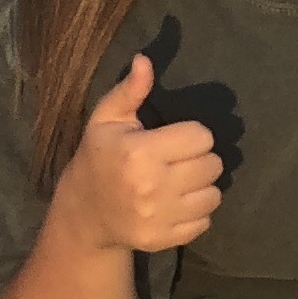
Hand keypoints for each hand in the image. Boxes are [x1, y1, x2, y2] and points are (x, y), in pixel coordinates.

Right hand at [52, 54, 224, 253]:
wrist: (83, 212)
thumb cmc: (98, 157)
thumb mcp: (106, 119)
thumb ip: (130, 91)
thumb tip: (145, 60)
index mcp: (139, 151)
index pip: (202, 137)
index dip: (192, 135)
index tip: (174, 139)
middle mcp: (151, 186)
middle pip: (213, 165)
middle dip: (199, 159)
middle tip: (178, 161)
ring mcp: (158, 216)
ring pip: (214, 194)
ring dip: (201, 187)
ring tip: (179, 182)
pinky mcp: (164, 238)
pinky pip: (205, 220)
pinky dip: (196, 211)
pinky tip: (175, 204)